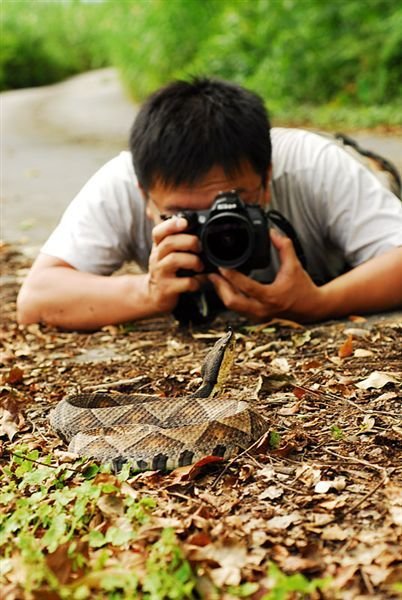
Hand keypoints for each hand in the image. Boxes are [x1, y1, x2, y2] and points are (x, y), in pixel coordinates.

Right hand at [147, 216, 204, 312]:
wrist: (154, 295)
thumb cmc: (167, 271)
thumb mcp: (167, 254)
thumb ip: (177, 240)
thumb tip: (197, 224)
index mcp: (158, 247)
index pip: (158, 232)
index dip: (170, 225)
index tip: (184, 222)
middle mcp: (157, 258)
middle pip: (169, 243)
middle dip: (189, 241)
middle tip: (199, 247)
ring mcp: (160, 274)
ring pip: (174, 260)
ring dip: (193, 261)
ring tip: (200, 266)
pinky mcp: (166, 289)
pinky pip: (184, 282)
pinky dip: (196, 281)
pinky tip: (199, 281)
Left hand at [208, 229, 323, 321]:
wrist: (312, 308)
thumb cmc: (303, 288)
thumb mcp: (294, 264)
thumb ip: (284, 247)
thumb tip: (273, 232)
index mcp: (271, 296)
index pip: (246, 287)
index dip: (232, 276)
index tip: (222, 266)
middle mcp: (263, 309)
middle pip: (232, 302)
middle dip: (220, 288)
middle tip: (213, 274)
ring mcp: (259, 316)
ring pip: (233, 307)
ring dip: (222, 293)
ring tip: (216, 279)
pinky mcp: (257, 318)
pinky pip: (238, 310)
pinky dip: (230, 298)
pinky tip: (226, 288)